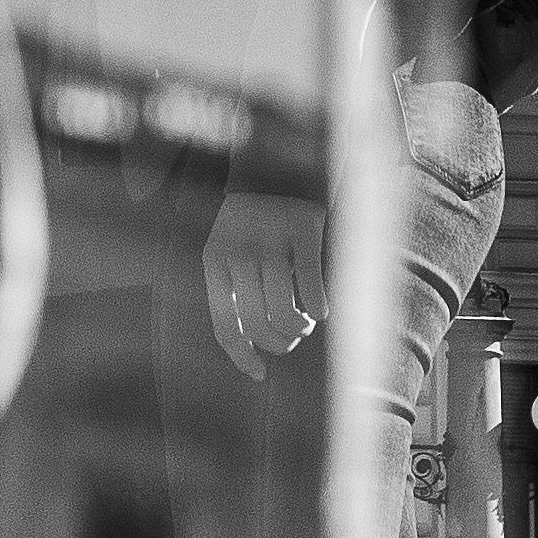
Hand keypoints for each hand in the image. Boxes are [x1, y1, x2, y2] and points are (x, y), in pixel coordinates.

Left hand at [203, 189, 325, 373]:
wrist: (278, 163)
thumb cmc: (254, 220)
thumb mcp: (230, 249)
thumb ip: (234, 290)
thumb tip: (247, 350)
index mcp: (214, 260)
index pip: (225, 324)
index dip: (242, 356)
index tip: (259, 374)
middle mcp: (238, 251)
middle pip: (258, 324)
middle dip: (279, 342)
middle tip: (292, 337)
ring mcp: (271, 240)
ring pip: (284, 312)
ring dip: (299, 328)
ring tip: (306, 322)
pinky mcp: (303, 231)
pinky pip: (311, 289)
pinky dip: (319, 308)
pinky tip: (322, 310)